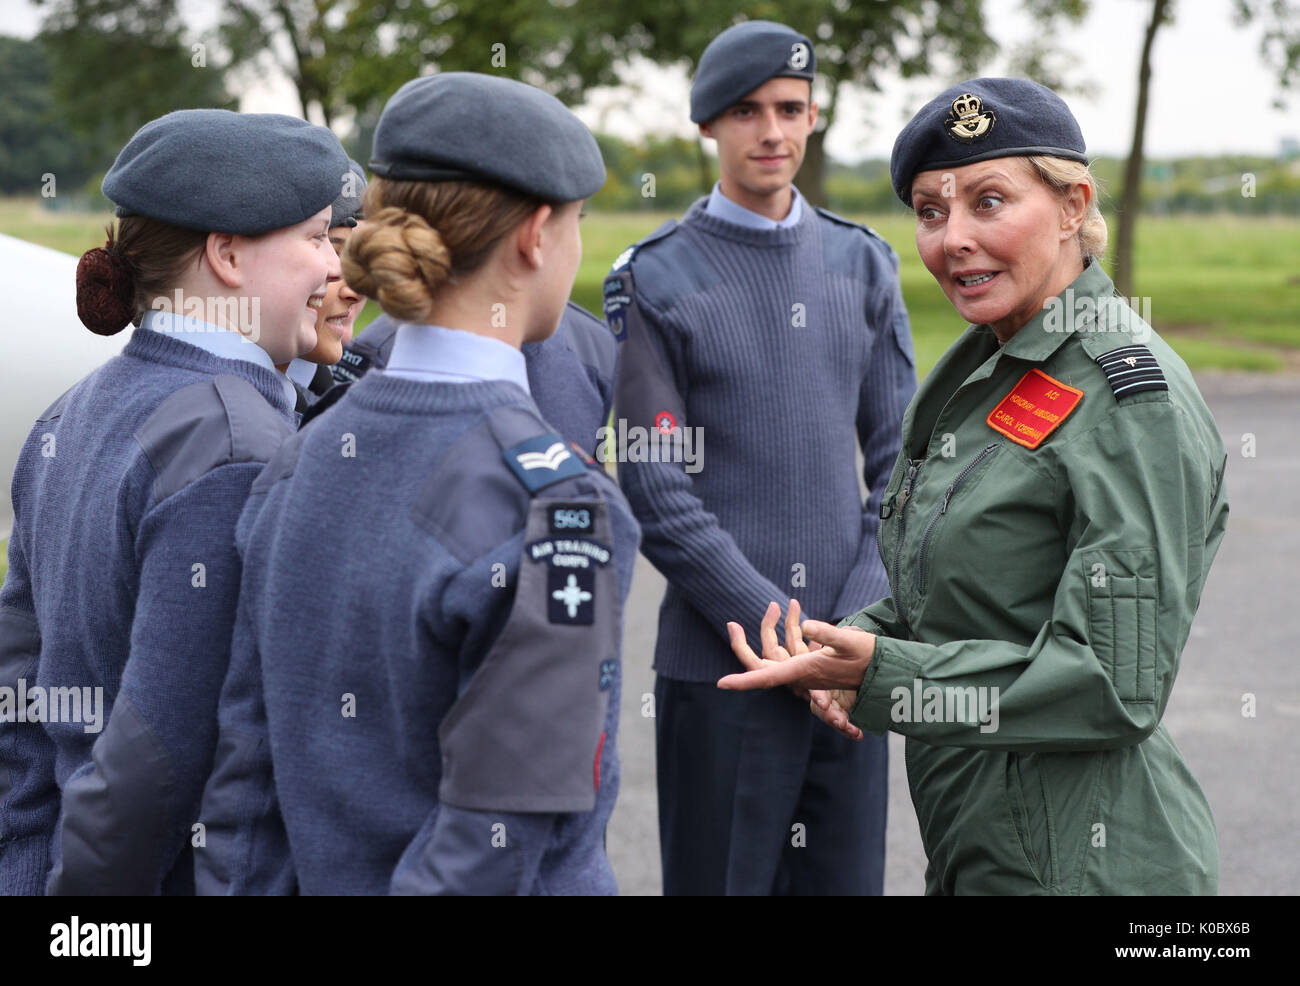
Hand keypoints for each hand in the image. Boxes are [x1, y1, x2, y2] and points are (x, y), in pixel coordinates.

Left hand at [722, 600, 869, 740]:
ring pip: (774, 654)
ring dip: (769, 628)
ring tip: (776, 604)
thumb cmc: (868, 657)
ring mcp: (804, 669)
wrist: (884, 671)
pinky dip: (785, 629)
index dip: (743, 681)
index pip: (766, 677)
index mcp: (803, 670)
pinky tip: (791, 610)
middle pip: (761, 665)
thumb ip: (829, 634)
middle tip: (730, 624)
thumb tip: (807, 624)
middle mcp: (799, 673)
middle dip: (743, 646)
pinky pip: (789, 649)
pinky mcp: (811, 663)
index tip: (721, 683)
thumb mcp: (850, 642)